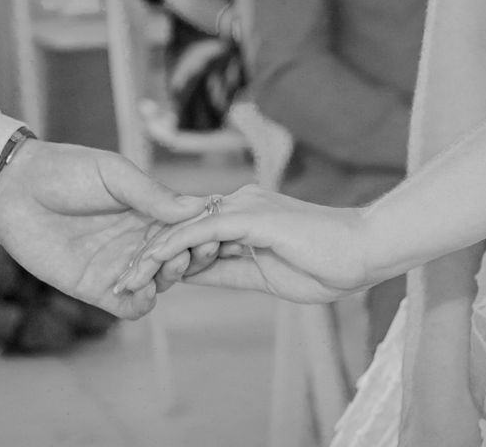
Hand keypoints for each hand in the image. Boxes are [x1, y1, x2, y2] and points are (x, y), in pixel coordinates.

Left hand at [0, 140, 206, 318]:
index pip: (187, 229)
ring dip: (168, 279)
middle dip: (191, 258)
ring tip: (165, 266)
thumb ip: (153, 194)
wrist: (14, 188)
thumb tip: (198, 207)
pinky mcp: (95, 288)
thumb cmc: (67, 171)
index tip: (213, 232)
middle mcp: (139, 242)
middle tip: (189, 251)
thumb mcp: (114, 174)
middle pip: (179, 260)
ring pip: (159, 284)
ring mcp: (119, 266)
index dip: (203, 233)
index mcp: (150, 213)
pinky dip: (141, 304)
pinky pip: (128, 306)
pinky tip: (143, 291)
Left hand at [123, 185, 372, 303]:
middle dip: (147, 256)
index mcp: (242, 217)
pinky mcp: (252, 215)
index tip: (140, 282)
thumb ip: (224, 269)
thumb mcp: (261, 275)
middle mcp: (238, 204)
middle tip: (121, 282)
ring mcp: (244, 207)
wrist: (365, 252)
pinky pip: (202, 230)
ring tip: (126, 279)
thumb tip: (188, 275)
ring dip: (152, 253)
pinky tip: (150, 262)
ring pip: (184, 227)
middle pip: (180, 227)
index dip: (163, 258)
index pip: (192, 236)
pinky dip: (174, 246)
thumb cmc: (324, 266)